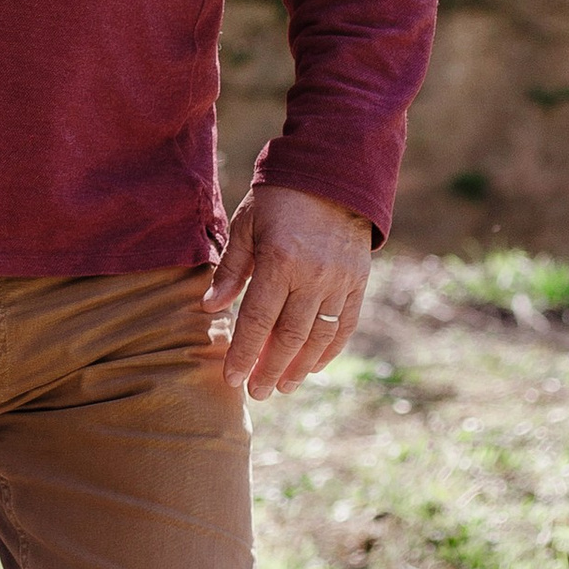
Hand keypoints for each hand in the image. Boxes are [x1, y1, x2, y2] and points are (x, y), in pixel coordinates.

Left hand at [204, 183, 372, 399]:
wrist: (333, 175)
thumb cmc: (279, 199)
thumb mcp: (247, 226)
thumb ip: (231, 270)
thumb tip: (210, 309)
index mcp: (279, 262)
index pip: (257, 320)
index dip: (244, 353)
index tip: (231, 379)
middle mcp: (313, 277)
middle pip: (289, 337)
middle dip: (270, 369)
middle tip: (256, 393)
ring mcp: (339, 282)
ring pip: (319, 337)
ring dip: (299, 367)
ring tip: (282, 386)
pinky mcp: (358, 282)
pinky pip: (345, 325)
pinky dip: (329, 349)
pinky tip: (313, 366)